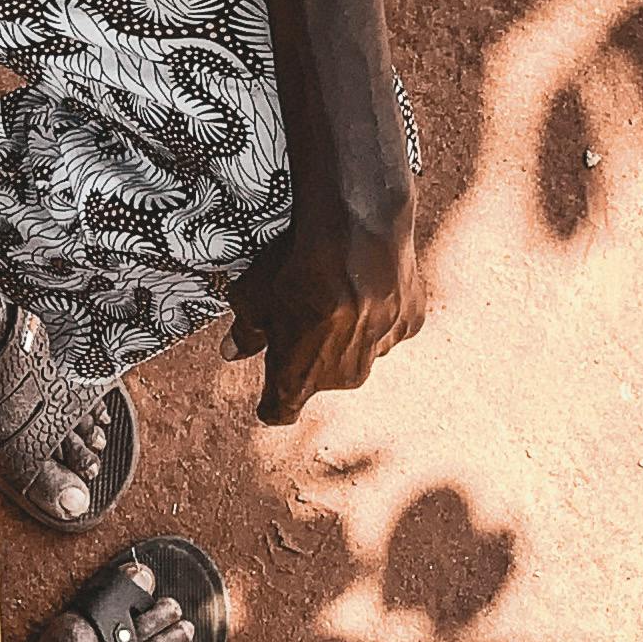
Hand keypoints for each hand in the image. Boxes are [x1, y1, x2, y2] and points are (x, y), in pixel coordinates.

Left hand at [225, 181, 424, 425]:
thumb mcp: (250, 298)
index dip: (271, 404)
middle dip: (310, 352)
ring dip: (347, 330)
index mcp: (298, 379)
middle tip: (301, 312)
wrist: (355, 230)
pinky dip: (378, 310)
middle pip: (321, 376)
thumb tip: (233, 350)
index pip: (280, 411)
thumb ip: (244, 332)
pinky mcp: (409, 324)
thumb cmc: (296, 268)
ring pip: (358, 350)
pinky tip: (365, 281)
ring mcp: (380, 350)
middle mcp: (343, 376)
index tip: (268, 400)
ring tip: (334, 289)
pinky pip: (388, 325)